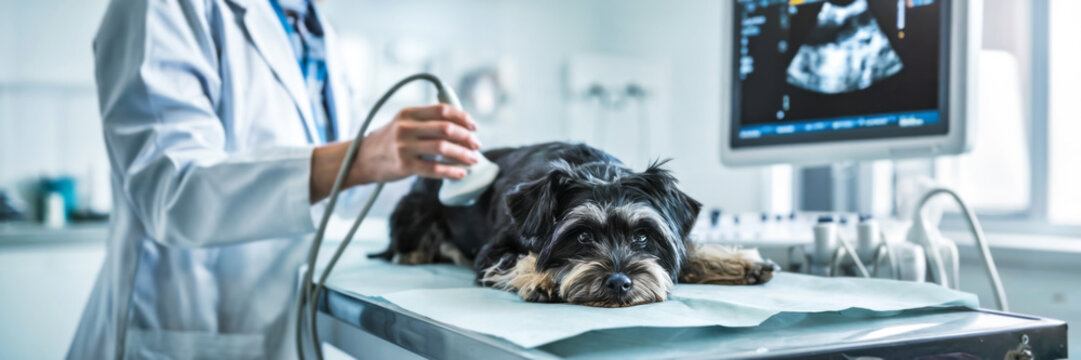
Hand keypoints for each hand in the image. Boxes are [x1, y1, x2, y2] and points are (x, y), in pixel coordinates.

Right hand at [309, 104, 480, 202]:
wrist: (362, 159)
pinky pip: (433, 169)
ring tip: (473, 160)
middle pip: (445, 128)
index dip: (462, 117)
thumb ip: (425, 121)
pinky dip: (451, 171)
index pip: (442, 110)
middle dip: (466, 137)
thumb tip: (459, 126)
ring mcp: (404, 147)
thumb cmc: (389, 142)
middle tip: (477, 145)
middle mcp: (406, 127)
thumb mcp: (402, 124)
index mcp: (408, 113)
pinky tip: (461, 173)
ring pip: (442, 148)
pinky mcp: (404, 166)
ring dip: (462, 154)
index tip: (473, 126)